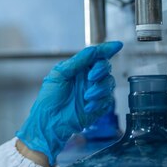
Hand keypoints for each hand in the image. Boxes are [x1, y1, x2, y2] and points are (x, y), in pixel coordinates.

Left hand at [15, 41, 122, 166]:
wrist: (49, 121)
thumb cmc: (49, 98)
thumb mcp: (60, 74)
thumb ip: (78, 61)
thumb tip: (93, 50)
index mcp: (79, 68)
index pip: (96, 55)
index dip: (107, 49)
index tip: (117, 45)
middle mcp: (88, 78)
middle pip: (105, 67)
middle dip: (101, 70)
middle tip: (91, 77)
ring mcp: (94, 92)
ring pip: (109, 83)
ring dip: (99, 89)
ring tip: (86, 96)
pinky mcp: (98, 106)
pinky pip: (107, 100)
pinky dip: (98, 102)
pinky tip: (87, 106)